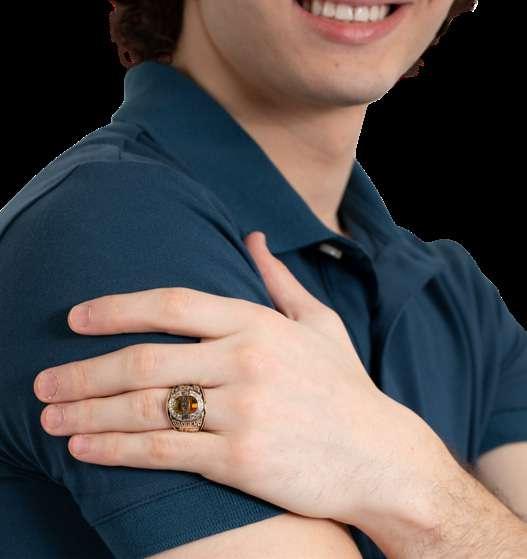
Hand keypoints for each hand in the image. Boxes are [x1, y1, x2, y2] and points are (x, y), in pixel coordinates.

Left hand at [33, 231, 436, 524]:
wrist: (380, 455)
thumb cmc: (345, 387)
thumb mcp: (319, 322)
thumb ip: (279, 279)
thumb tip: (252, 236)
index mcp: (259, 323)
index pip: (171, 304)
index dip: (115, 309)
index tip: (76, 319)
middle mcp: (246, 361)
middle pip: (144, 360)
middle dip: (83, 371)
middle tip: (44, 382)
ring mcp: (243, 411)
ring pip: (145, 407)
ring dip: (88, 411)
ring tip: (52, 417)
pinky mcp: (241, 460)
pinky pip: (163, 452)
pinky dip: (116, 450)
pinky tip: (85, 448)